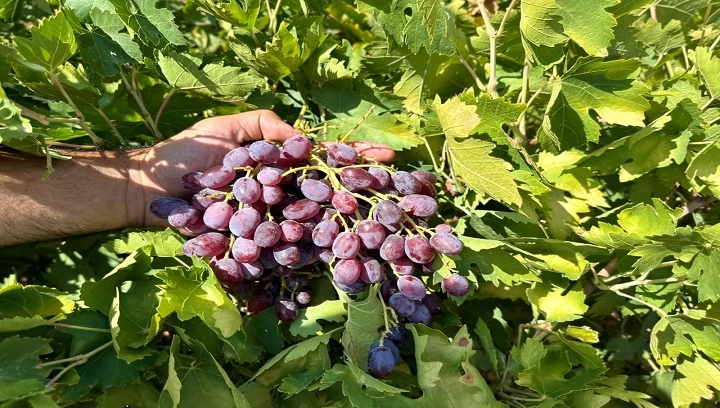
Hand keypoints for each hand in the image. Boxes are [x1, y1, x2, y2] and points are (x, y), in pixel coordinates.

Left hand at [132, 110, 394, 225]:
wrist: (152, 191)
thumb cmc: (189, 155)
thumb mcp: (229, 129)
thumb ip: (268, 128)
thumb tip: (307, 144)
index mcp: (279, 164)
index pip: (325, 160)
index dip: (355, 159)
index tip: (387, 157)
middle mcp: (282, 194)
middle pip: (329, 193)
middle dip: (363, 190)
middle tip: (396, 189)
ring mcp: (271, 220)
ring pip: (315, 221)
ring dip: (348, 220)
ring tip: (380, 217)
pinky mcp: (257, 244)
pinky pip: (288, 246)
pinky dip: (312, 247)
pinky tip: (341, 247)